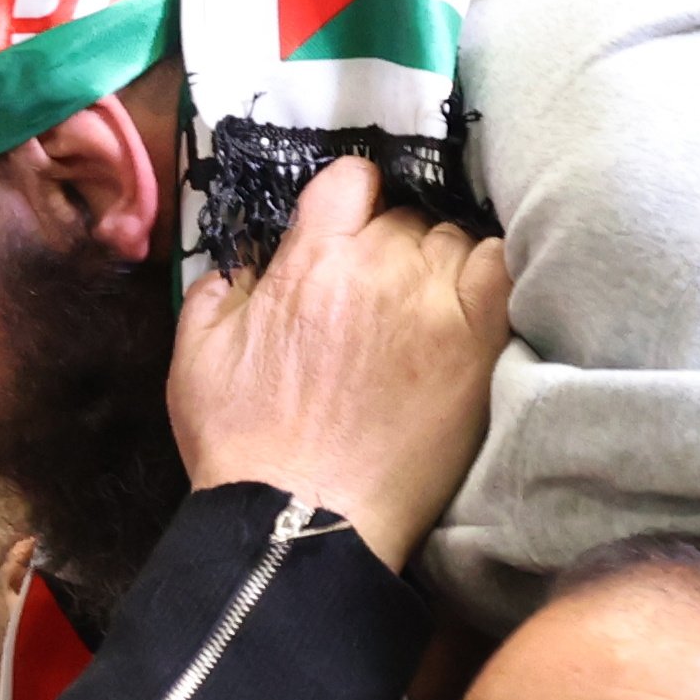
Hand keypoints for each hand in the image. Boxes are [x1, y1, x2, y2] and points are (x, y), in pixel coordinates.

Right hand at [165, 156, 510, 571]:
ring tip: (422, 312)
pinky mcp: (477, 344)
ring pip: (453, 240)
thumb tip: (244, 264)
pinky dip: (489, 274)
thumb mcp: (197, 356)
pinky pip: (502, 269)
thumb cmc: (244, 447)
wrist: (300, 520)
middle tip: (378, 294)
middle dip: (390, 244)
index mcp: (309, 262)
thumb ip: (219, 291)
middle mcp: (376, 268)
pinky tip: (470, 304)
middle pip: (404, 216)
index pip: (351, 178)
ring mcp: (434, 304)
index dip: (350, 200)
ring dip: (438, 265)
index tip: (348, 229)